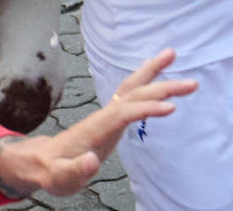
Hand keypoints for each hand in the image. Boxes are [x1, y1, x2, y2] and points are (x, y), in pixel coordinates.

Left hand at [0, 48, 197, 197]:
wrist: (41, 162)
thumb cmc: (52, 171)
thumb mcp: (60, 177)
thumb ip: (75, 169)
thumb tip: (92, 160)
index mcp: (96, 128)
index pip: (125, 113)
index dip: (146, 109)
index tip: (171, 108)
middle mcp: (103, 116)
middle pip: (133, 93)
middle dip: (161, 86)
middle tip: (191, 83)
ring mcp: (107, 115)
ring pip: (132, 87)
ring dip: (153, 72)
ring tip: (173, 55)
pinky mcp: (110, 118)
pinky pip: (131, 95)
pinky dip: (146, 83)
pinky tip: (158, 78)